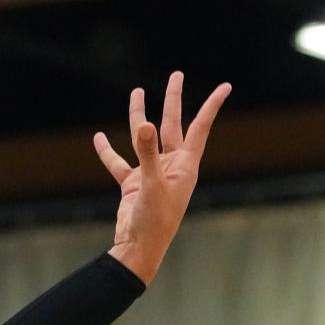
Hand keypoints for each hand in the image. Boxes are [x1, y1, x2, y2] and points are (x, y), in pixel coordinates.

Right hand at [96, 70, 230, 284]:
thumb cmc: (154, 222)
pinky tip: (99, 137)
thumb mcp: (152, 185)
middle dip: (173, 100)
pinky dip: (108, 151)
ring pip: (144, 139)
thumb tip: (144, 123)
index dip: (212, 106)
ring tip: (137, 92)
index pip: (200, 128)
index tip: (225, 86)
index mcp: (185, 166)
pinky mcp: (133, 185)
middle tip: (176, 75)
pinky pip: (119, 163)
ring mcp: (151, 174)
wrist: (138, 248)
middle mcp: (171, 167)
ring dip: (139, 116)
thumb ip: (148, 153)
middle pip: (173, 125)